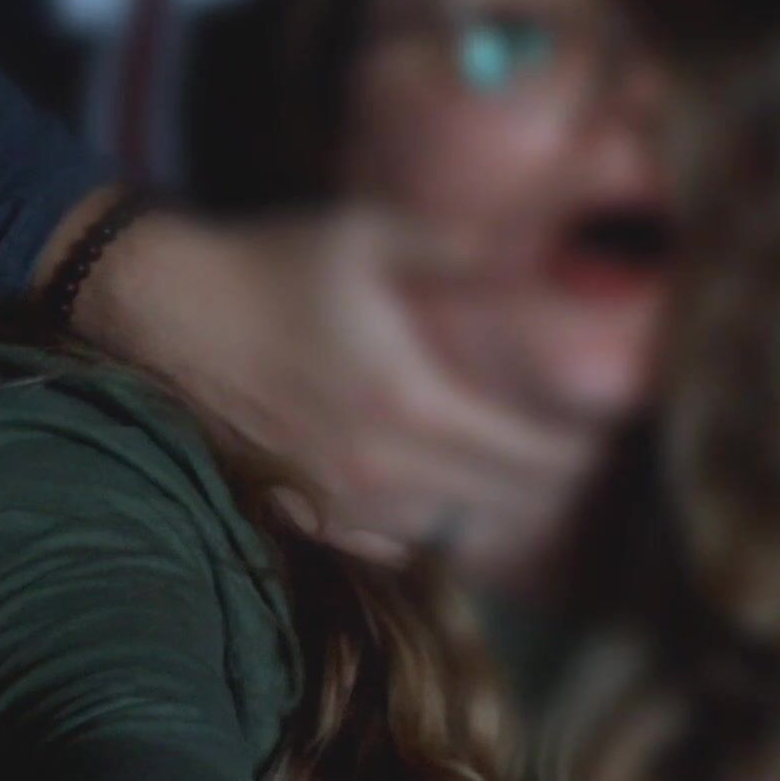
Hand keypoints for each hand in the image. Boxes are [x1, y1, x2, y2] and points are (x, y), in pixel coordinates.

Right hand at [59, 196, 596, 582]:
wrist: (161, 315)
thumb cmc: (268, 266)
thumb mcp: (371, 236)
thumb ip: (466, 251)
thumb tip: (557, 250)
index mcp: (408, 404)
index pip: (534, 455)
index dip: (588, 446)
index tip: (618, 424)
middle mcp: (381, 473)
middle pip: (510, 502)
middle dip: (562, 480)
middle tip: (591, 451)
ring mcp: (341, 508)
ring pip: (460, 530)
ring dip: (503, 507)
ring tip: (534, 475)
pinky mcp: (308, 521)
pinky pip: (399, 544)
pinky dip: (437, 524)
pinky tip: (453, 493)